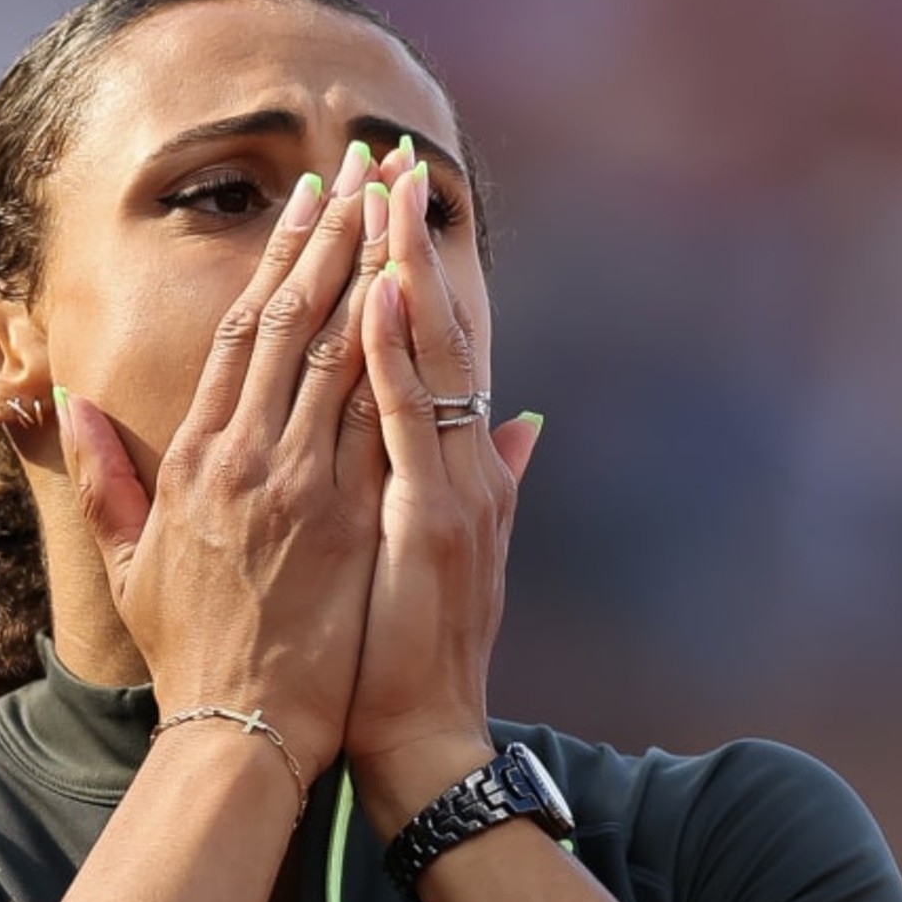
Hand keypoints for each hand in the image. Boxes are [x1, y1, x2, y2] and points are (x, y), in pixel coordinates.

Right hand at [57, 142, 398, 776]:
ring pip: (330, 351)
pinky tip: (411, 298)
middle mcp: (237, 456)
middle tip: (365, 170)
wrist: (238, 726)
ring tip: (394, 208)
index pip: (239, 335)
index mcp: (191, 459)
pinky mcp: (333, 516)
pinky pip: (365, 415)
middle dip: (330, 238)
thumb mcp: (128, 561)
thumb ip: (104, 477)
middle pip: (288, 321)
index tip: (311, 204)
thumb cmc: (190, 652)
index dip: (278, 261)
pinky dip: (387, 353)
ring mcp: (287, 481)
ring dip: (365, 272)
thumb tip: (72, 407)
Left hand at [348, 154, 544, 829]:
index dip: (416, 271)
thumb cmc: (407, 659)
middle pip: (439, 333)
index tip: (393, 200)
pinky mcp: (428, 522)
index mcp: (458, 469)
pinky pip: (404, 421)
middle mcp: (467, 466)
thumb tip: (527, 425)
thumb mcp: (452, 559)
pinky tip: (374, 292)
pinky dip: (390, 355)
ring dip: (404, 270)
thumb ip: (495, 483)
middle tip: (393, 159)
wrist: (420, 742)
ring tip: (385, 193)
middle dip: (412, 244)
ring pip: (427, 359)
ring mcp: (452, 490)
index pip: (437, 349)